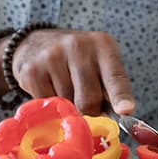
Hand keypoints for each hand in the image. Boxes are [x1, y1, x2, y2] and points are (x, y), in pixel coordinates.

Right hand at [9, 29, 134, 114]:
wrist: (37, 42)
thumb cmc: (80, 59)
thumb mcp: (102, 62)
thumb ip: (112, 87)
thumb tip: (120, 116)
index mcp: (103, 45)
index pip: (114, 76)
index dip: (120, 96)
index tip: (125, 110)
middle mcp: (78, 47)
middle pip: (89, 99)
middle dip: (92, 111)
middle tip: (89, 106)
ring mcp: (52, 57)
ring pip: (67, 104)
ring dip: (69, 105)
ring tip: (67, 87)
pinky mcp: (31, 71)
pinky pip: (47, 103)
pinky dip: (51, 104)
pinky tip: (51, 87)